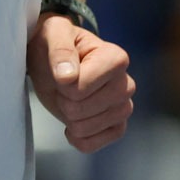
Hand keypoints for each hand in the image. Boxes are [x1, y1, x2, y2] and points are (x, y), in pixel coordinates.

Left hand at [28, 13, 134, 152]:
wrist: (55, 61)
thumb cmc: (56, 43)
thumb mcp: (53, 34)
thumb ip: (60, 50)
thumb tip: (68, 77)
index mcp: (117, 58)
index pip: (80, 88)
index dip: (62, 84)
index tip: (62, 70)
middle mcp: (126, 84)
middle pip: (81, 110)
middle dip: (64, 101)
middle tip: (64, 86)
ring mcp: (124, 108)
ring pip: (86, 129)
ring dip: (68, 118)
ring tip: (71, 99)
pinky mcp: (117, 127)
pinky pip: (93, 145)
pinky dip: (77, 138)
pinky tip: (73, 123)